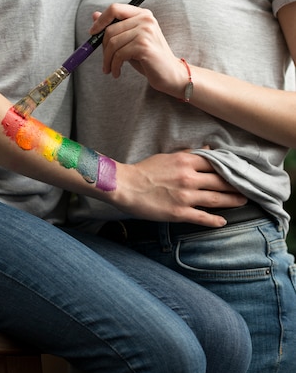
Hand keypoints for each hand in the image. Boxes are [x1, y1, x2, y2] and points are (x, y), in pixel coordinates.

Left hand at [90, 4, 184, 97]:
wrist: (170, 74)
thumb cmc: (149, 59)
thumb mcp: (130, 41)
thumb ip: (116, 28)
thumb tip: (94, 15)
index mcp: (142, 14)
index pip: (115, 8)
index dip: (100, 20)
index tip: (92, 33)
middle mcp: (145, 19)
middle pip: (110, 29)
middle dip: (103, 48)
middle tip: (106, 62)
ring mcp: (146, 32)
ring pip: (113, 43)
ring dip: (108, 60)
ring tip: (110, 69)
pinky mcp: (144, 46)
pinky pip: (119, 55)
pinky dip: (114, 66)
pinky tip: (117, 73)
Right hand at [111, 150, 246, 225]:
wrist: (125, 186)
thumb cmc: (144, 170)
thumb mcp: (167, 156)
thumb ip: (189, 154)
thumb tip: (209, 151)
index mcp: (186, 160)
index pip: (216, 163)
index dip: (230, 168)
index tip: (239, 171)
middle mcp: (189, 178)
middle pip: (221, 181)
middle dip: (236, 186)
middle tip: (247, 188)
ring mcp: (185, 196)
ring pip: (216, 199)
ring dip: (232, 201)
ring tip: (242, 202)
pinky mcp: (179, 212)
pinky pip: (202, 217)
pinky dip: (215, 220)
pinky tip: (223, 222)